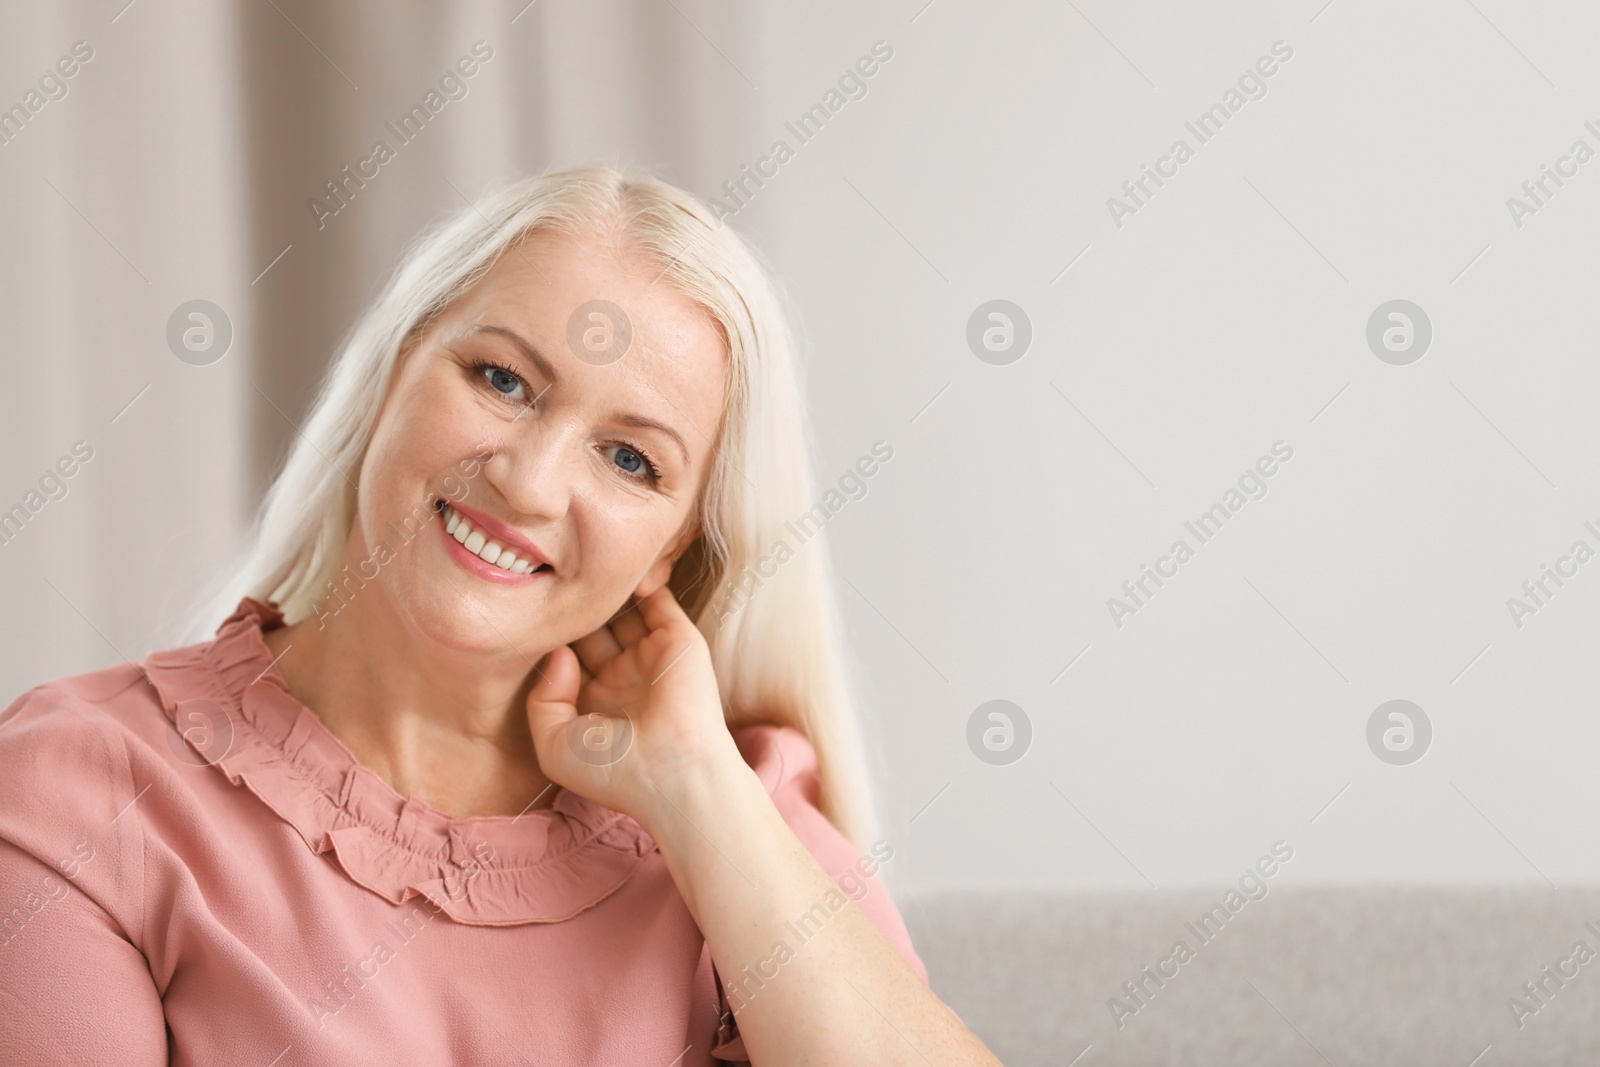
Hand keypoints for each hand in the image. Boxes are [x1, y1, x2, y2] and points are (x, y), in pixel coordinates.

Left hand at [524, 585, 742, 830]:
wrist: (672, 771)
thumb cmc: (613, 768)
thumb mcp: (554, 746)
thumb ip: (541, 700)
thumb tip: (558, 652)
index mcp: (592, 702)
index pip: (566, 656)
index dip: (547, 637)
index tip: (527, 615)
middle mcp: (621, 675)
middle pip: (591, 628)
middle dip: (574, 609)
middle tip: (551, 581)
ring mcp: (650, 655)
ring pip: (622, 611)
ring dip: (605, 591)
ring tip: (580, 567)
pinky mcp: (677, 638)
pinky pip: (657, 600)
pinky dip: (641, 580)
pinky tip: (616, 565)